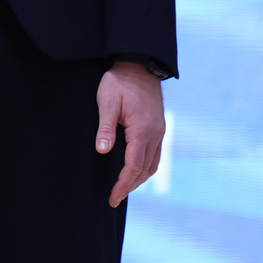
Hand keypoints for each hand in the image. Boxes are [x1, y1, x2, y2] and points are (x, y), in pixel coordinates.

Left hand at [96, 61, 164, 207]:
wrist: (139, 64)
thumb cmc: (119, 81)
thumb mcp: (107, 101)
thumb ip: (105, 127)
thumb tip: (102, 150)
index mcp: (143, 129)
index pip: (134, 166)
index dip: (123, 185)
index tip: (112, 197)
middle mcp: (156, 133)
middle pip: (145, 169)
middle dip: (130, 186)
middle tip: (114, 199)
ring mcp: (160, 130)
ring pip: (153, 163)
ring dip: (139, 178)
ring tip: (124, 188)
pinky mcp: (159, 126)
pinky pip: (155, 153)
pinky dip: (145, 167)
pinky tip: (135, 169)